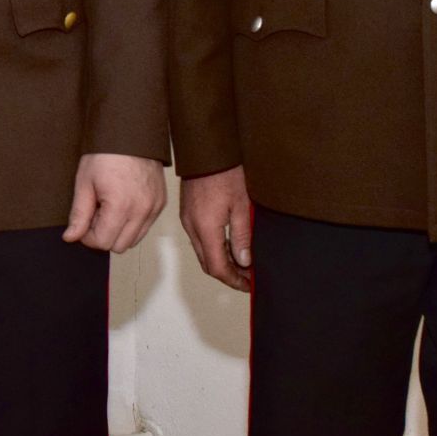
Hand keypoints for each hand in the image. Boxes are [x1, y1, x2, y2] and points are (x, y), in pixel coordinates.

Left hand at [62, 153, 166, 252]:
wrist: (130, 132)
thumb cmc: (106, 153)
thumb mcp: (84, 183)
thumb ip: (79, 214)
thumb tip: (71, 237)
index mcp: (121, 206)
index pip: (103, 242)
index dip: (88, 236)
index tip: (84, 221)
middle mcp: (142, 210)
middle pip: (119, 246)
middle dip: (104, 234)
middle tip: (96, 212)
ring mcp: (154, 207)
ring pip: (134, 240)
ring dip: (119, 231)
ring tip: (109, 207)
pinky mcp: (161, 203)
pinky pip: (145, 226)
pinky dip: (132, 222)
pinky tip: (122, 203)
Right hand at [180, 165, 252, 290]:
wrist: (206, 151)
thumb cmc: (224, 172)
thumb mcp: (241, 205)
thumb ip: (242, 236)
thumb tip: (244, 261)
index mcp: (205, 228)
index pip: (217, 267)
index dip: (234, 280)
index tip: (248, 284)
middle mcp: (192, 227)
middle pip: (208, 263)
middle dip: (228, 274)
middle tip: (248, 278)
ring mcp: (188, 220)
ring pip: (203, 252)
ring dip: (221, 261)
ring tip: (242, 263)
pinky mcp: (188, 213)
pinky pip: (199, 239)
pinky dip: (214, 248)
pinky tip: (229, 245)